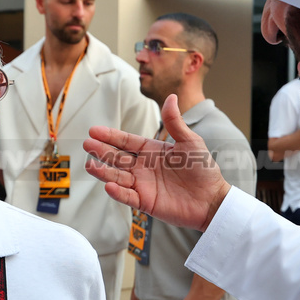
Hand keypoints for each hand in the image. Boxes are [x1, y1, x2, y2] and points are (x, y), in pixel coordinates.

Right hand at [84, 94, 231, 231]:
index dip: (110, 136)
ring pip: (117, 176)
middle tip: (87, 144)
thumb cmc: (203, 169)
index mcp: (152, 151)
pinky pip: (128, 197)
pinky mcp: (146, 202)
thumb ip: (175, 122)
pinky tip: (109, 186)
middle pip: (117, 158)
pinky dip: (118, 193)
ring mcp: (142, 185)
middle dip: (102, 151)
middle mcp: (143, 167)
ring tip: (90, 164)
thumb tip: (171, 97)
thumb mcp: (190, 141)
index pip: (126, 141)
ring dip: (103, 171)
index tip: (94, 130)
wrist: (212, 199)